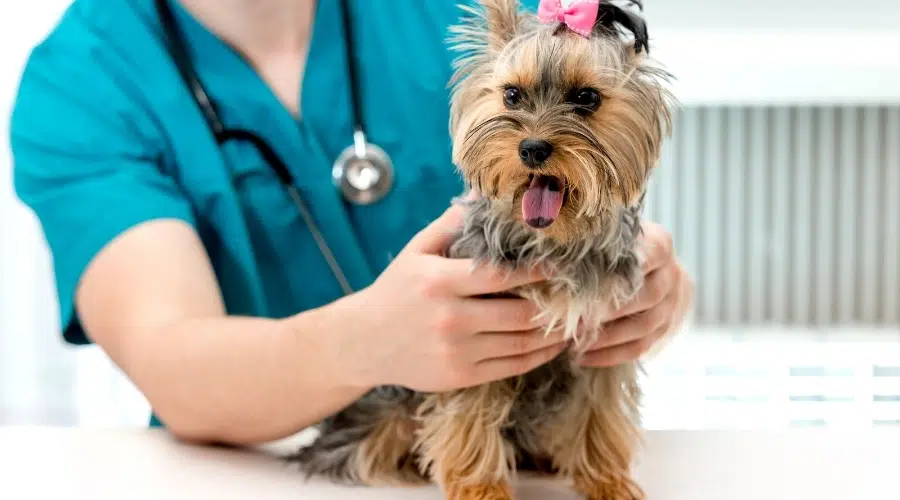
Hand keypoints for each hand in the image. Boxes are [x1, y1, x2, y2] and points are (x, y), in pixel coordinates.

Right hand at [332, 204, 566, 392]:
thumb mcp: (417, 251)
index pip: (502, 276)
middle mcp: (449, 319)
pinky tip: (553, 344)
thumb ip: (452, 223)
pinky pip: (511, 367)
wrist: (364, 342)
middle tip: (580, 294)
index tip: (564, 264)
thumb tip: (484, 194)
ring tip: (576, 319)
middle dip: (556, 305)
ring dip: (554, 333)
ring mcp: (456, 352)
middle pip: (520, 314)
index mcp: (439, 282)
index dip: (538, 271)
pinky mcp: (460, 377)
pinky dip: (539, 356)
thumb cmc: (396, 289)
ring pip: (521, 344)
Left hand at [579, 221, 692, 366]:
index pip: (645, 258)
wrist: (651, 268)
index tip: (583, 284)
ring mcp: (670, 305)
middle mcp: (670, 275)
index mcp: (658, 245)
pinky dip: (611, 355)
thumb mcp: (606, 237)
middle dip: (608, 310)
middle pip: (646, 296)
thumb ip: (588, 242)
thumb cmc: (615, 248)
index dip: (616, 273)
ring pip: (644, 327)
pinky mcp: (663, 329)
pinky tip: (583, 358)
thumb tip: (549, 253)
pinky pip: (640, 348)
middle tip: (574, 318)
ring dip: (608, 337)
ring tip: (575, 342)